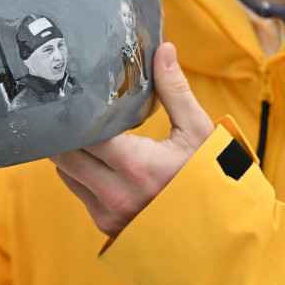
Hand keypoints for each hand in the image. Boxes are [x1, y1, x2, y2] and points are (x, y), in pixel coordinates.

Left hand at [50, 42, 213, 237]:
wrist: (219, 234)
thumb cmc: (211, 180)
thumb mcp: (198, 132)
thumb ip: (175, 90)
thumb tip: (163, 50)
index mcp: (137, 167)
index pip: (82, 134)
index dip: (74, 114)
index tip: (75, 95)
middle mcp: (116, 194)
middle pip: (65, 156)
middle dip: (65, 133)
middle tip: (70, 110)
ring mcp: (109, 214)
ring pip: (66, 174)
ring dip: (70, 153)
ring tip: (82, 131)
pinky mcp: (106, 226)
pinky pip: (78, 192)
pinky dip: (80, 173)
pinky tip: (96, 158)